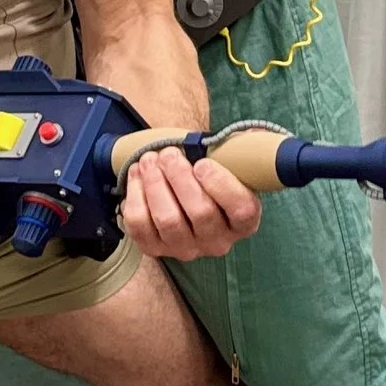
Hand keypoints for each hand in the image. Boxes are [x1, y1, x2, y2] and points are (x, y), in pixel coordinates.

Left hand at [119, 146, 263, 261]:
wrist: (180, 196)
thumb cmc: (208, 178)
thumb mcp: (230, 166)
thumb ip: (240, 153)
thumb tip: (250, 136)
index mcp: (243, 222)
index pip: (242, 210)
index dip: (222, 186)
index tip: (202, 164)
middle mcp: (218, 241)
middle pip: (201, 212)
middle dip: (180, 177)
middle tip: (168, 154)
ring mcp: (186, 249)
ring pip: (168, 220)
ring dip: (155, 185)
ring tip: (149, 160)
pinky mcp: (156, 249)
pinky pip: (141, 226)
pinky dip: (135, 196)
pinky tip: (137, 175)